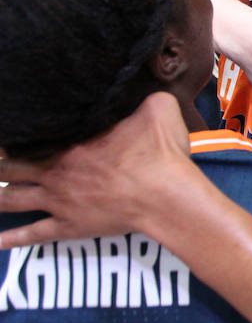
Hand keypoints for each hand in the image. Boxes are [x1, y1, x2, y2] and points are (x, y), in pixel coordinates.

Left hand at [0, 93, 192, 248]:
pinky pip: (32, 234)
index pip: (30, 137)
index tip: (6, 128)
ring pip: (12, 199)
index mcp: (70, 143)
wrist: (165, 196)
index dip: (12, 135)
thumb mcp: (159, 109)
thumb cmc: (159, 153)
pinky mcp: (70, 226)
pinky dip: (10, 239)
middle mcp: (55, 172)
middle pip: (10, 168)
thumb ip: (145, 95)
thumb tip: (141, 84)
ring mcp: (59, 202)